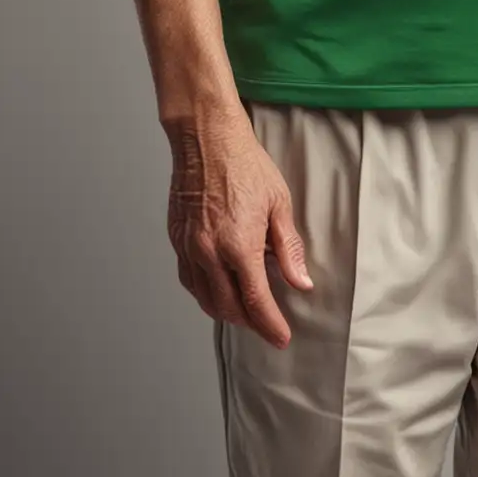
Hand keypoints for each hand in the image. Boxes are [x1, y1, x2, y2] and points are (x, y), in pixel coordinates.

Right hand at [165, 104, 311, 347]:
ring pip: (204, 298)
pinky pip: (189, 280)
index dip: (270, 324)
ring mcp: (189, 247)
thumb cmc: (245, 164)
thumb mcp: (279, 204)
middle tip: (267, 325)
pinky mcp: (176, 239)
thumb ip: (288, 248)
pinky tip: (219, 288)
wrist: (207, 139)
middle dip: (249, 322)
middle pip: (227, 307)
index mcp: (238, 244)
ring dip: (225, 311)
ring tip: (246, 311)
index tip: (282, 337)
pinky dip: (205, 292)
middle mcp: (209, 252)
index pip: (255, 301)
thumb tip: (300, 282)